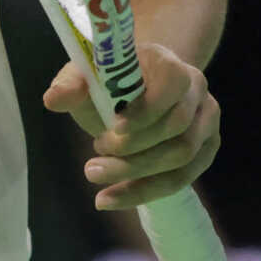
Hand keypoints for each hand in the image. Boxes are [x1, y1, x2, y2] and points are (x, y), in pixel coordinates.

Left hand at [41, 44, 220, 210]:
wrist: (137, 90)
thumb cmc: (110, 82)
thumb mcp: (86, 76)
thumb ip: (71, 84)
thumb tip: (53, 100)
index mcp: (170, 62)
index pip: (171, 84)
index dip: (145, 110)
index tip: (112, 128)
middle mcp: (196, 89)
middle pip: (176, 127)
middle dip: (133, 151)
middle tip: (92, 163)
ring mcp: (207, 121)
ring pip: (182, 157)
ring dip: (136, 174)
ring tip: (95, 176)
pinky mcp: (206, 149)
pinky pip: (182, 179)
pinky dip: (145, 191)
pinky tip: (110, 198)